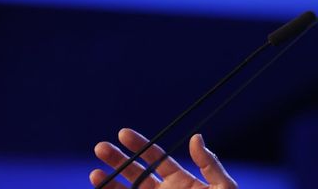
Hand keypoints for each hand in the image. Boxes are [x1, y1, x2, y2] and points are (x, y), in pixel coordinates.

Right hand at [90, 128, 237, 188]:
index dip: (139, 145)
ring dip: (110, 184)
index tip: (123, 133)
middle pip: (136, 172)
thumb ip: (209, 164)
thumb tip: (196, 137)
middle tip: (100, 147)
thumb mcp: (223, 187)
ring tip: (94, 174)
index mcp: (180, 179)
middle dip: (117, 160)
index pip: (155, 158)